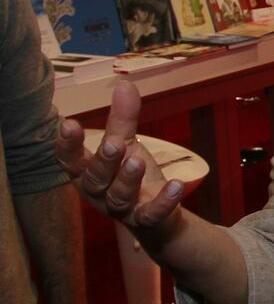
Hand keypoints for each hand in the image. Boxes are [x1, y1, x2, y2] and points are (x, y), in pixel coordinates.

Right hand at [55, 81, 184, 243]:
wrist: (157, 216)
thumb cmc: (131, 175)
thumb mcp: (127, 144)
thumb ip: (123, 118)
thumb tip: (124, 83)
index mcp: (88, 173)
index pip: (71, 161)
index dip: (67, 145)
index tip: (69, 124)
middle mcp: (100, 193)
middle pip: (95, 180)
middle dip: (103, 162)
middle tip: (114, 143)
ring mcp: (123, 209)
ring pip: (119, 197)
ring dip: (128, 179)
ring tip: (137, 161)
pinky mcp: (147, 220)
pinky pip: (152, 214)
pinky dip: (164, 201)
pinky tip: (176, 185)